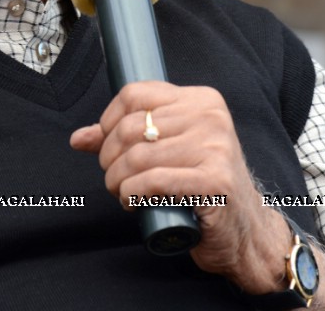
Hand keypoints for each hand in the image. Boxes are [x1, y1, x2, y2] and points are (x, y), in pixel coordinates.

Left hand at [69, 81, 287, 292]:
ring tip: (123, 192)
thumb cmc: (202, 187)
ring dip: (117, 181)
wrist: (244, 229)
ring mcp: (215, 148)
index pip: (134, 94)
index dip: (108, 122)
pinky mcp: (214, 181)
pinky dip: (132, 194)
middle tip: (115, 178)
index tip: (108, 146)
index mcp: (201, 100)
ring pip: (136, 157)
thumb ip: (125, 139)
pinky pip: (152, 181)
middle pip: (130, 127)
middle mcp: (210, 117)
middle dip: (109, 159)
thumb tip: (79, 138)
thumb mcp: (168, 151)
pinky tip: (134, 203)